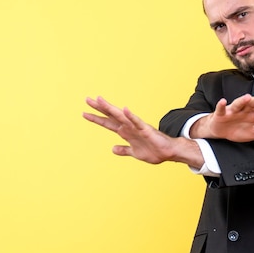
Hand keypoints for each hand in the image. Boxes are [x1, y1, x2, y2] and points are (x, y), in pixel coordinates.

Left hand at [83, 97, 202, 167]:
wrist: (168, 153)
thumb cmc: (153, 151)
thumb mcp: (134, 152)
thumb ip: (124, 150)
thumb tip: (113, 149)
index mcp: (126, 132)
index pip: (108, 123)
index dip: (97, 119)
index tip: (85, 113)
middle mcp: (129, 127)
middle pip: (112, 116)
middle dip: (99, 109)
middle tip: (87, 99)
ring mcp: (137, 127)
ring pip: (121, 116)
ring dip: (110, 108)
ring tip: (100, 100)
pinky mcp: (146, 130)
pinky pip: (137, 122)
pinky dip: (130, 116)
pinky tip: (124, 110)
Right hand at [190, 94, 253, 141]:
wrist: (221, 131)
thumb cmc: (240, 129)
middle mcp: (244, 110)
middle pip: (251, 104)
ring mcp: (233, 111)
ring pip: (238, 104)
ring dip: (242, 100)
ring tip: (246, 97)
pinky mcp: (221, 114)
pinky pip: (221, 109)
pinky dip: (221, 105)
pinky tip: (223, 101)